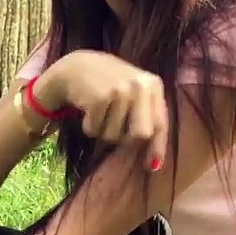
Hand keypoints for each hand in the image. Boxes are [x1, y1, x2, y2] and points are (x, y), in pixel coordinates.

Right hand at [39, 50, 168, 167]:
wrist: (75, 67)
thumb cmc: (106, 84)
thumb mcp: (132, 93)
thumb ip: (146, 118)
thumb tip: (154, 165)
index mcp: (153, 85)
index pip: (160, 123)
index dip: (157, 147)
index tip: (153, 167)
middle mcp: (141, 86)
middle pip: (141, 134)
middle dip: (126, 139)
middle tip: (114, 129)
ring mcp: (120, 91)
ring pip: (114, 135)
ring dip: (103, 131)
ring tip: (99, 112)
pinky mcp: (100, 98)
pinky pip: (94, 130)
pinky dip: (89, 126)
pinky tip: (87, 110)